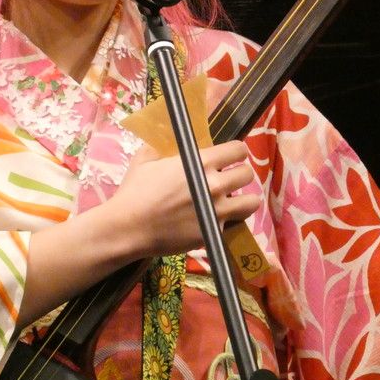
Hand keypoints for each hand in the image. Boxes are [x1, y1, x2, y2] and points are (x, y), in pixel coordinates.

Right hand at [111, 140, 259, 257]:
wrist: (129, 227)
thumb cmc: (135, 191)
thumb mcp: (145, 159)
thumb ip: (163, 149)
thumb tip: (169, 147)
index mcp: (201, 162)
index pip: (237, 150)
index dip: (237, 152)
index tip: (232, 156)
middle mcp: (215, 185)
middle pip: (247, 174)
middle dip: (240, 174)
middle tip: (230, 179)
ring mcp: (217, 211)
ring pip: (250, 203)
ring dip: (243, 199)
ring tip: (233, 201)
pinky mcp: (213, 232)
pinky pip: (229, 224)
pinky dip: (223, 221)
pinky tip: (209, 221)